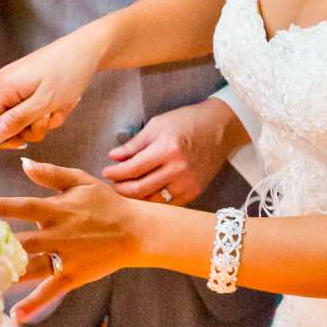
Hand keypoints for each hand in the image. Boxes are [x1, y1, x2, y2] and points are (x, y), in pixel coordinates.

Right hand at [0, 25, 106, 149]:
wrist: (89, 50)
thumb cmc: (69, 72)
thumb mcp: (44, 103)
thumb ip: (17, 120)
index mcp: (5, 86)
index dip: (3, 136)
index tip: (24, 142)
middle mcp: (7, 83)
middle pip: (9, 121)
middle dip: (32, 126)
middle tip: (51, 117)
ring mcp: (19, 82)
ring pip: (25, 116)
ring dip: (45, 118)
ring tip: (61, 105)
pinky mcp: (31, 83)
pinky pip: (34, 106)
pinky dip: (49, 109)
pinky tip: (62, 100)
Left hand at [0, 161, 148, 325]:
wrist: (137, 231)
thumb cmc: (108, 204)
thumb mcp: (81, 181)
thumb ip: (51, 174)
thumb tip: (24, 163)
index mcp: (58, 209)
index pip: (22, 207)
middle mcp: (58, 234)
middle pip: (21, 239)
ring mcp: (65, 257)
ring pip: (30, 266)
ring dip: (7, 273)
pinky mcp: (73, 276)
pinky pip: (49, 290)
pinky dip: (33, 303)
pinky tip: (15, 315)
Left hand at [102, 97, 245, 204]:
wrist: (220, 128)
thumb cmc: (186, 122)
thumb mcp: (157, 125)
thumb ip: (134, 143)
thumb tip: (113, 156)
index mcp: (167, 149)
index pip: (133, 168)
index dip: (116, 173)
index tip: (106, 172)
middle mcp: (178, 169)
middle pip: (140, 189)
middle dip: (122, 188)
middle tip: (114, 184)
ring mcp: (188, 183)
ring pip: (153, 201)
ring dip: (136, 198)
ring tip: (127, 189)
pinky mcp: (195, 191)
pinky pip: (169, 204)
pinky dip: (154, 201)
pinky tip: (146, 194)